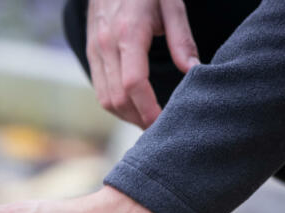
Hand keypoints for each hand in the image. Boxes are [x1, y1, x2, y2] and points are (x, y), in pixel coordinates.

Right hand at [86, 0, 199, 127]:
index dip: (148, 109)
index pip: (133, 84)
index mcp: (128, 33)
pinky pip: (100, 90)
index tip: (164, 122)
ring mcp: (94, 51)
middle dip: (138, 119)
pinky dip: (117, 104)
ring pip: (105, 100)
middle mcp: (105, 46)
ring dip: (126, 115)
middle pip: (117, 99)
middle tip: (161, 129)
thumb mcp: (171, 4)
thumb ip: (182, 39)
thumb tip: (193, 71)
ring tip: (149, 121)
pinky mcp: (91, 54)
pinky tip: (135, 106)